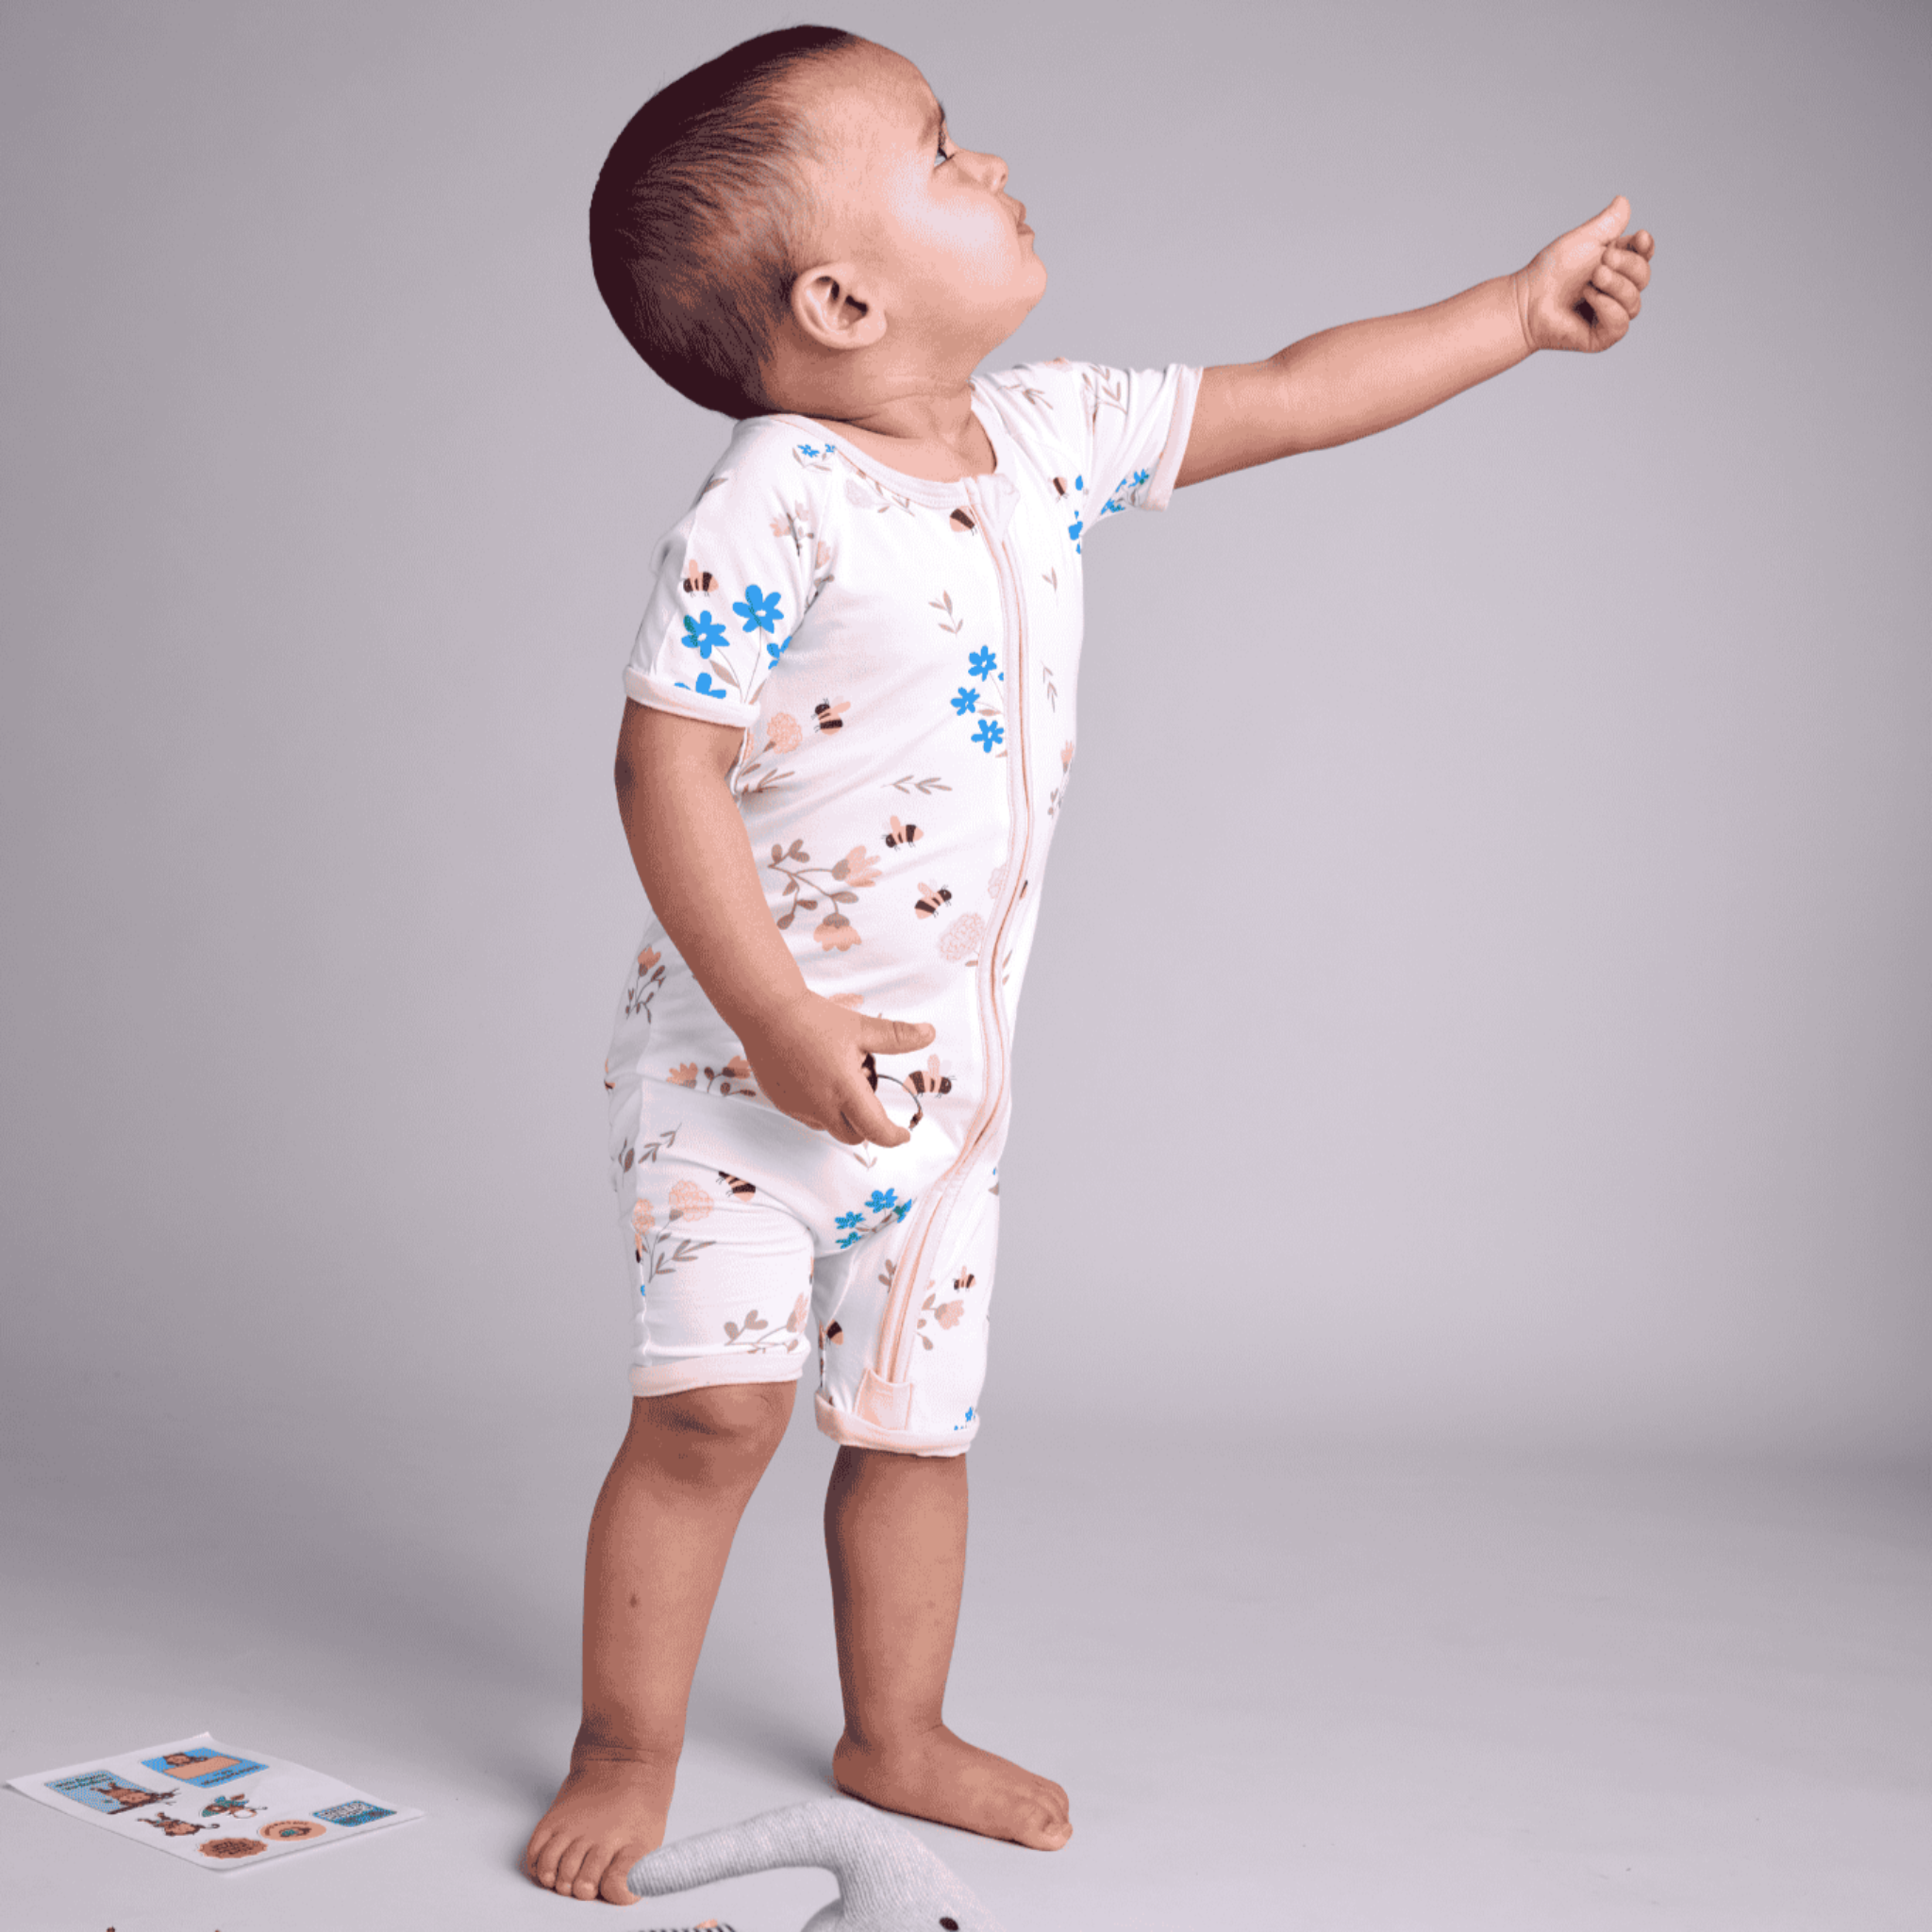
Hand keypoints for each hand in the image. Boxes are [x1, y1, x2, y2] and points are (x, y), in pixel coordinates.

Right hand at [738, 991, 934, 1146]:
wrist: (767, 1012)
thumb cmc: (814, 1019)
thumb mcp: (861, 1027)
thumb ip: (897, 1037)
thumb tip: (929, 1034)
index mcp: (844, 1089)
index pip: (875, 1130)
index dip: (893, 1137)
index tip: (902, 1134)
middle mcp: (819, 1106)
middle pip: (853, 1135)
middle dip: (867, 1123)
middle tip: (866, 1085)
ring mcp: (797, 1107)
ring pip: (829, 1126)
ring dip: (842, 1113)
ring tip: (838, 1072)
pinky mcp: (781, 1103)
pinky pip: (808, 1115)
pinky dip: (820, 1105)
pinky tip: (817, 1073)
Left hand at [1513, 195, 1654, 353]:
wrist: (1528, 300)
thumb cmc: (1551, 271)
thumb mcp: (1584, 240)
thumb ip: (1607, 223)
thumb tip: (1623, 201)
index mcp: (1616, 265)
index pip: (1644, 255)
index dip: (1646, 247)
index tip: (1640, 237)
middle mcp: (1617, 290)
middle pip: (1643, 277)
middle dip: (1626, 266)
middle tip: (1602, 261)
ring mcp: (1611, 314)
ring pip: (1634, 301)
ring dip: (1615, 286)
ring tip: (1591, 280)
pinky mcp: (1603, 336)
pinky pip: (1621, 324)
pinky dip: (1608, 308)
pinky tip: (1591, 298)